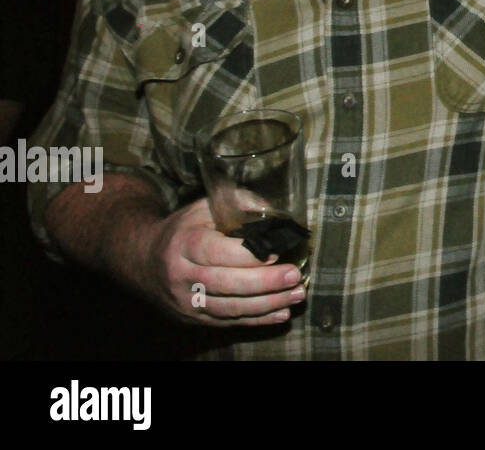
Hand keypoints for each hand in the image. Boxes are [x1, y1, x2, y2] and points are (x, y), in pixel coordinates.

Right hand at [143, 198, 305, 325]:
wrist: (144, 260)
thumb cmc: (185, 229)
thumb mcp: (206, 207)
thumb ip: (242, 205)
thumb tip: (277, 215)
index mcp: (184, 245)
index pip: (216, 252)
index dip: (247, 255)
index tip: (277, 252)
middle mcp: (182, 276)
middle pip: (225, 284)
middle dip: (265, 282)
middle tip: (295, 275)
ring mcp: (186, 302)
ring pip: (229, 308)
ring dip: (267, 304)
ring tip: (297, 294)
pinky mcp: (193, 318)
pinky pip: (228, 322)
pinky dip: (257, 320)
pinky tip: (281, 313)